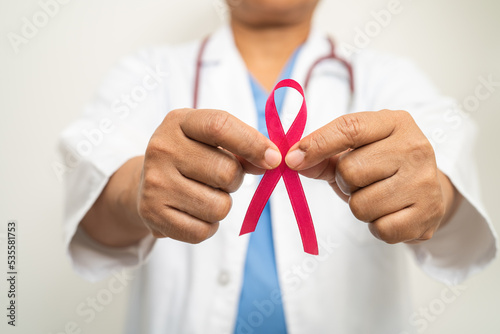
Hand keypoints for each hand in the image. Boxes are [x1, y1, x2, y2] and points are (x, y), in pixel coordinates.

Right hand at [137, 108, 281, 242]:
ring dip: (222, 205)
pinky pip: (203, 231)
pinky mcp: (152, 213)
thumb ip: (242, 146)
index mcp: (179, 121)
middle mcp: (162, 148)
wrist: (147, 182)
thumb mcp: (210, 139)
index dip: (253, 143)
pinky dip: (208, 226)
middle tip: (221, 179)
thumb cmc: (191, 156)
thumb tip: (270, 161)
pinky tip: (195, 212)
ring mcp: (154, 182)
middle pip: (226, 172)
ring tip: (205, 194)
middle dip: (235, 181)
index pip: (220, 126)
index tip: (273, 159)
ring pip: (219, 207)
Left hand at [285, 109, 456, 243]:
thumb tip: (292, 160)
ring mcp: (425, 181)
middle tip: (362, 182)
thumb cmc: (382, 167)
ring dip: (359, 207)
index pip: (349, 128)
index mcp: (395, 122)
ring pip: (361, 205)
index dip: (317, 144)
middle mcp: (415, 147)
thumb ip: (322, 155)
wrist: (428, 190)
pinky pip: (380, 229)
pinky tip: (390, 214)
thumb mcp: (354, 152)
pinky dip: (377, 227)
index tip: (292, 159)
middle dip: (345, 183)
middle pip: (349, 172)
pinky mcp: (429, 214)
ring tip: (377, 197)